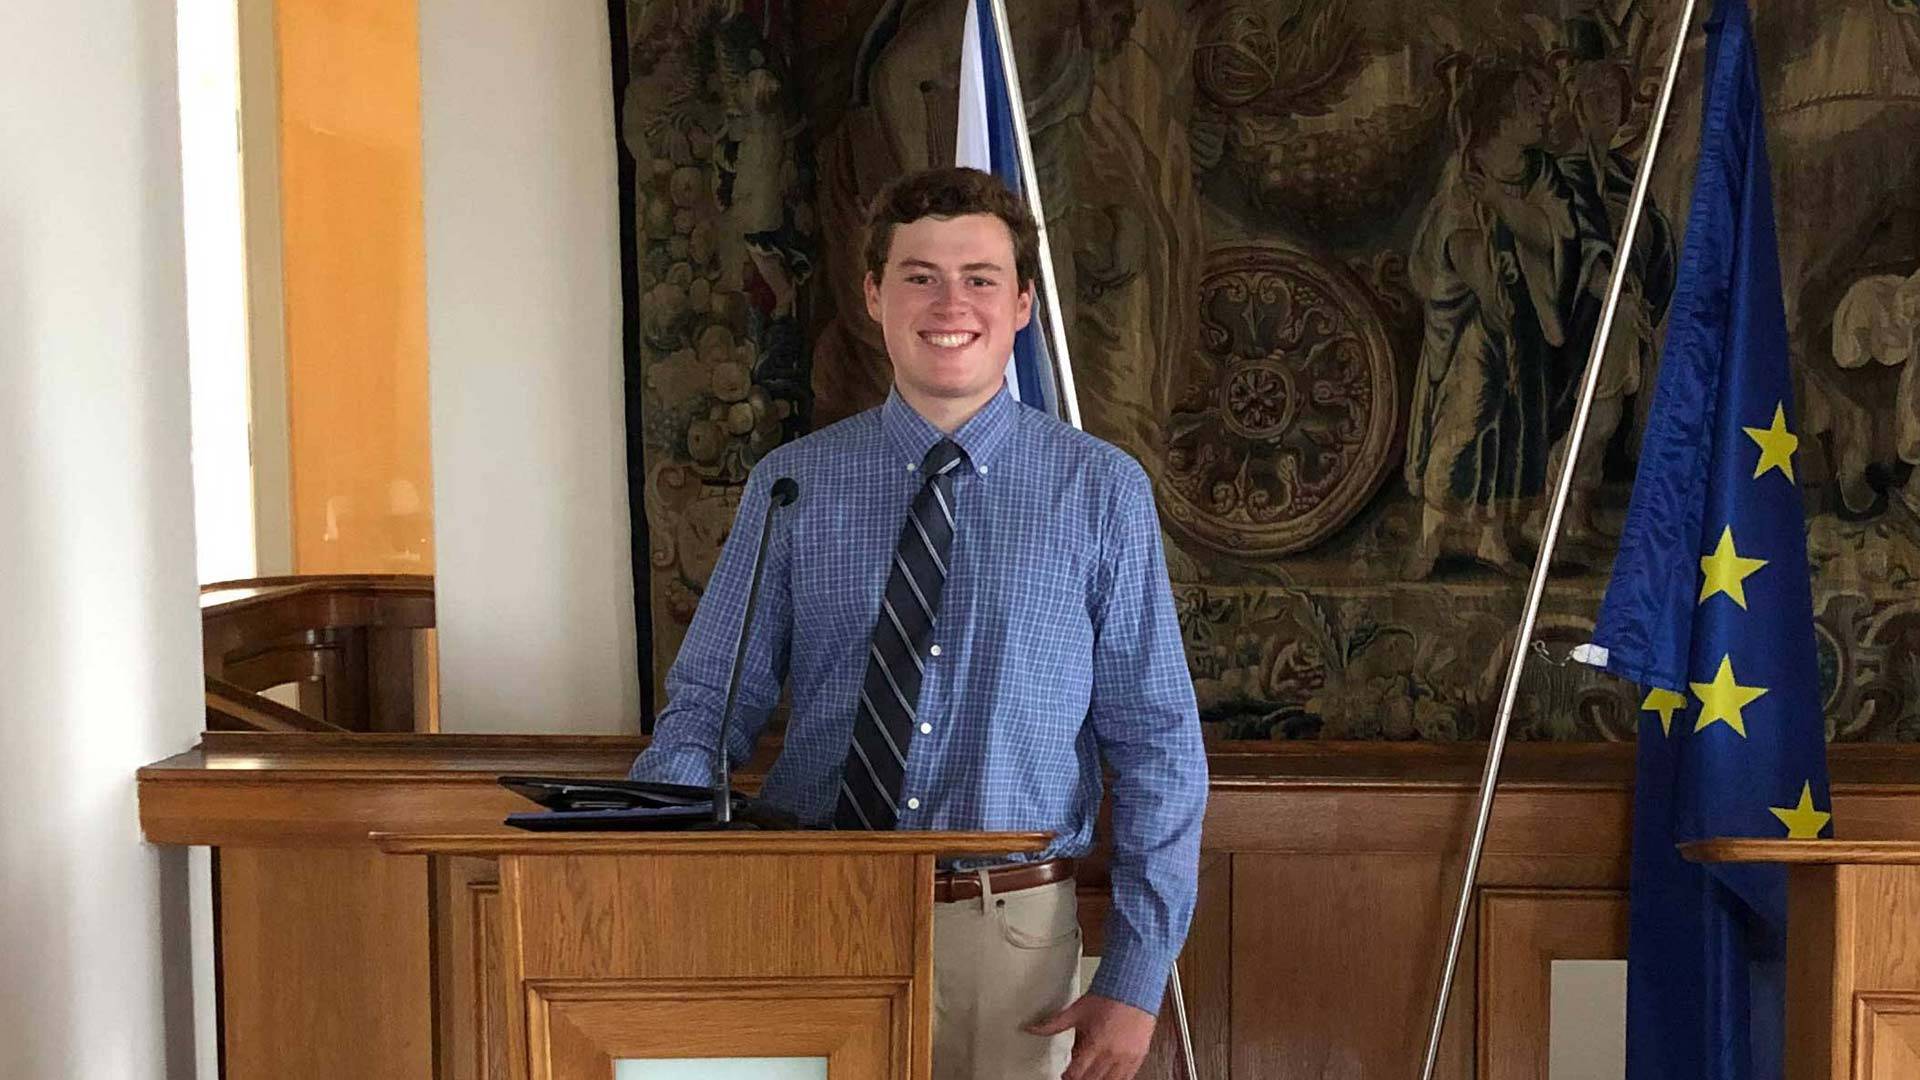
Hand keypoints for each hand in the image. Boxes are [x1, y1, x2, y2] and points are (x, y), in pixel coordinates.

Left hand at [1023, 992, 1155, 1079]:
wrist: (1132, 988)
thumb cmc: (1106, 998)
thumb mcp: (1075, 1012)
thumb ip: (1052, 1025)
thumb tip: (1032, 1029)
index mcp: (1094, 1044)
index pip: (1076, 1074)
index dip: (1068, 1077)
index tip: (1065, 1074)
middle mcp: (1111, 1054)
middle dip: (1081, 1079)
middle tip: (1076, 1074)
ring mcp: (1127, 1057)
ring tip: (1090, 1074)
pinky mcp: (1139, 1056)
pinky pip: (1126, 1078)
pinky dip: (1115, 1079)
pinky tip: (1108, 1075)